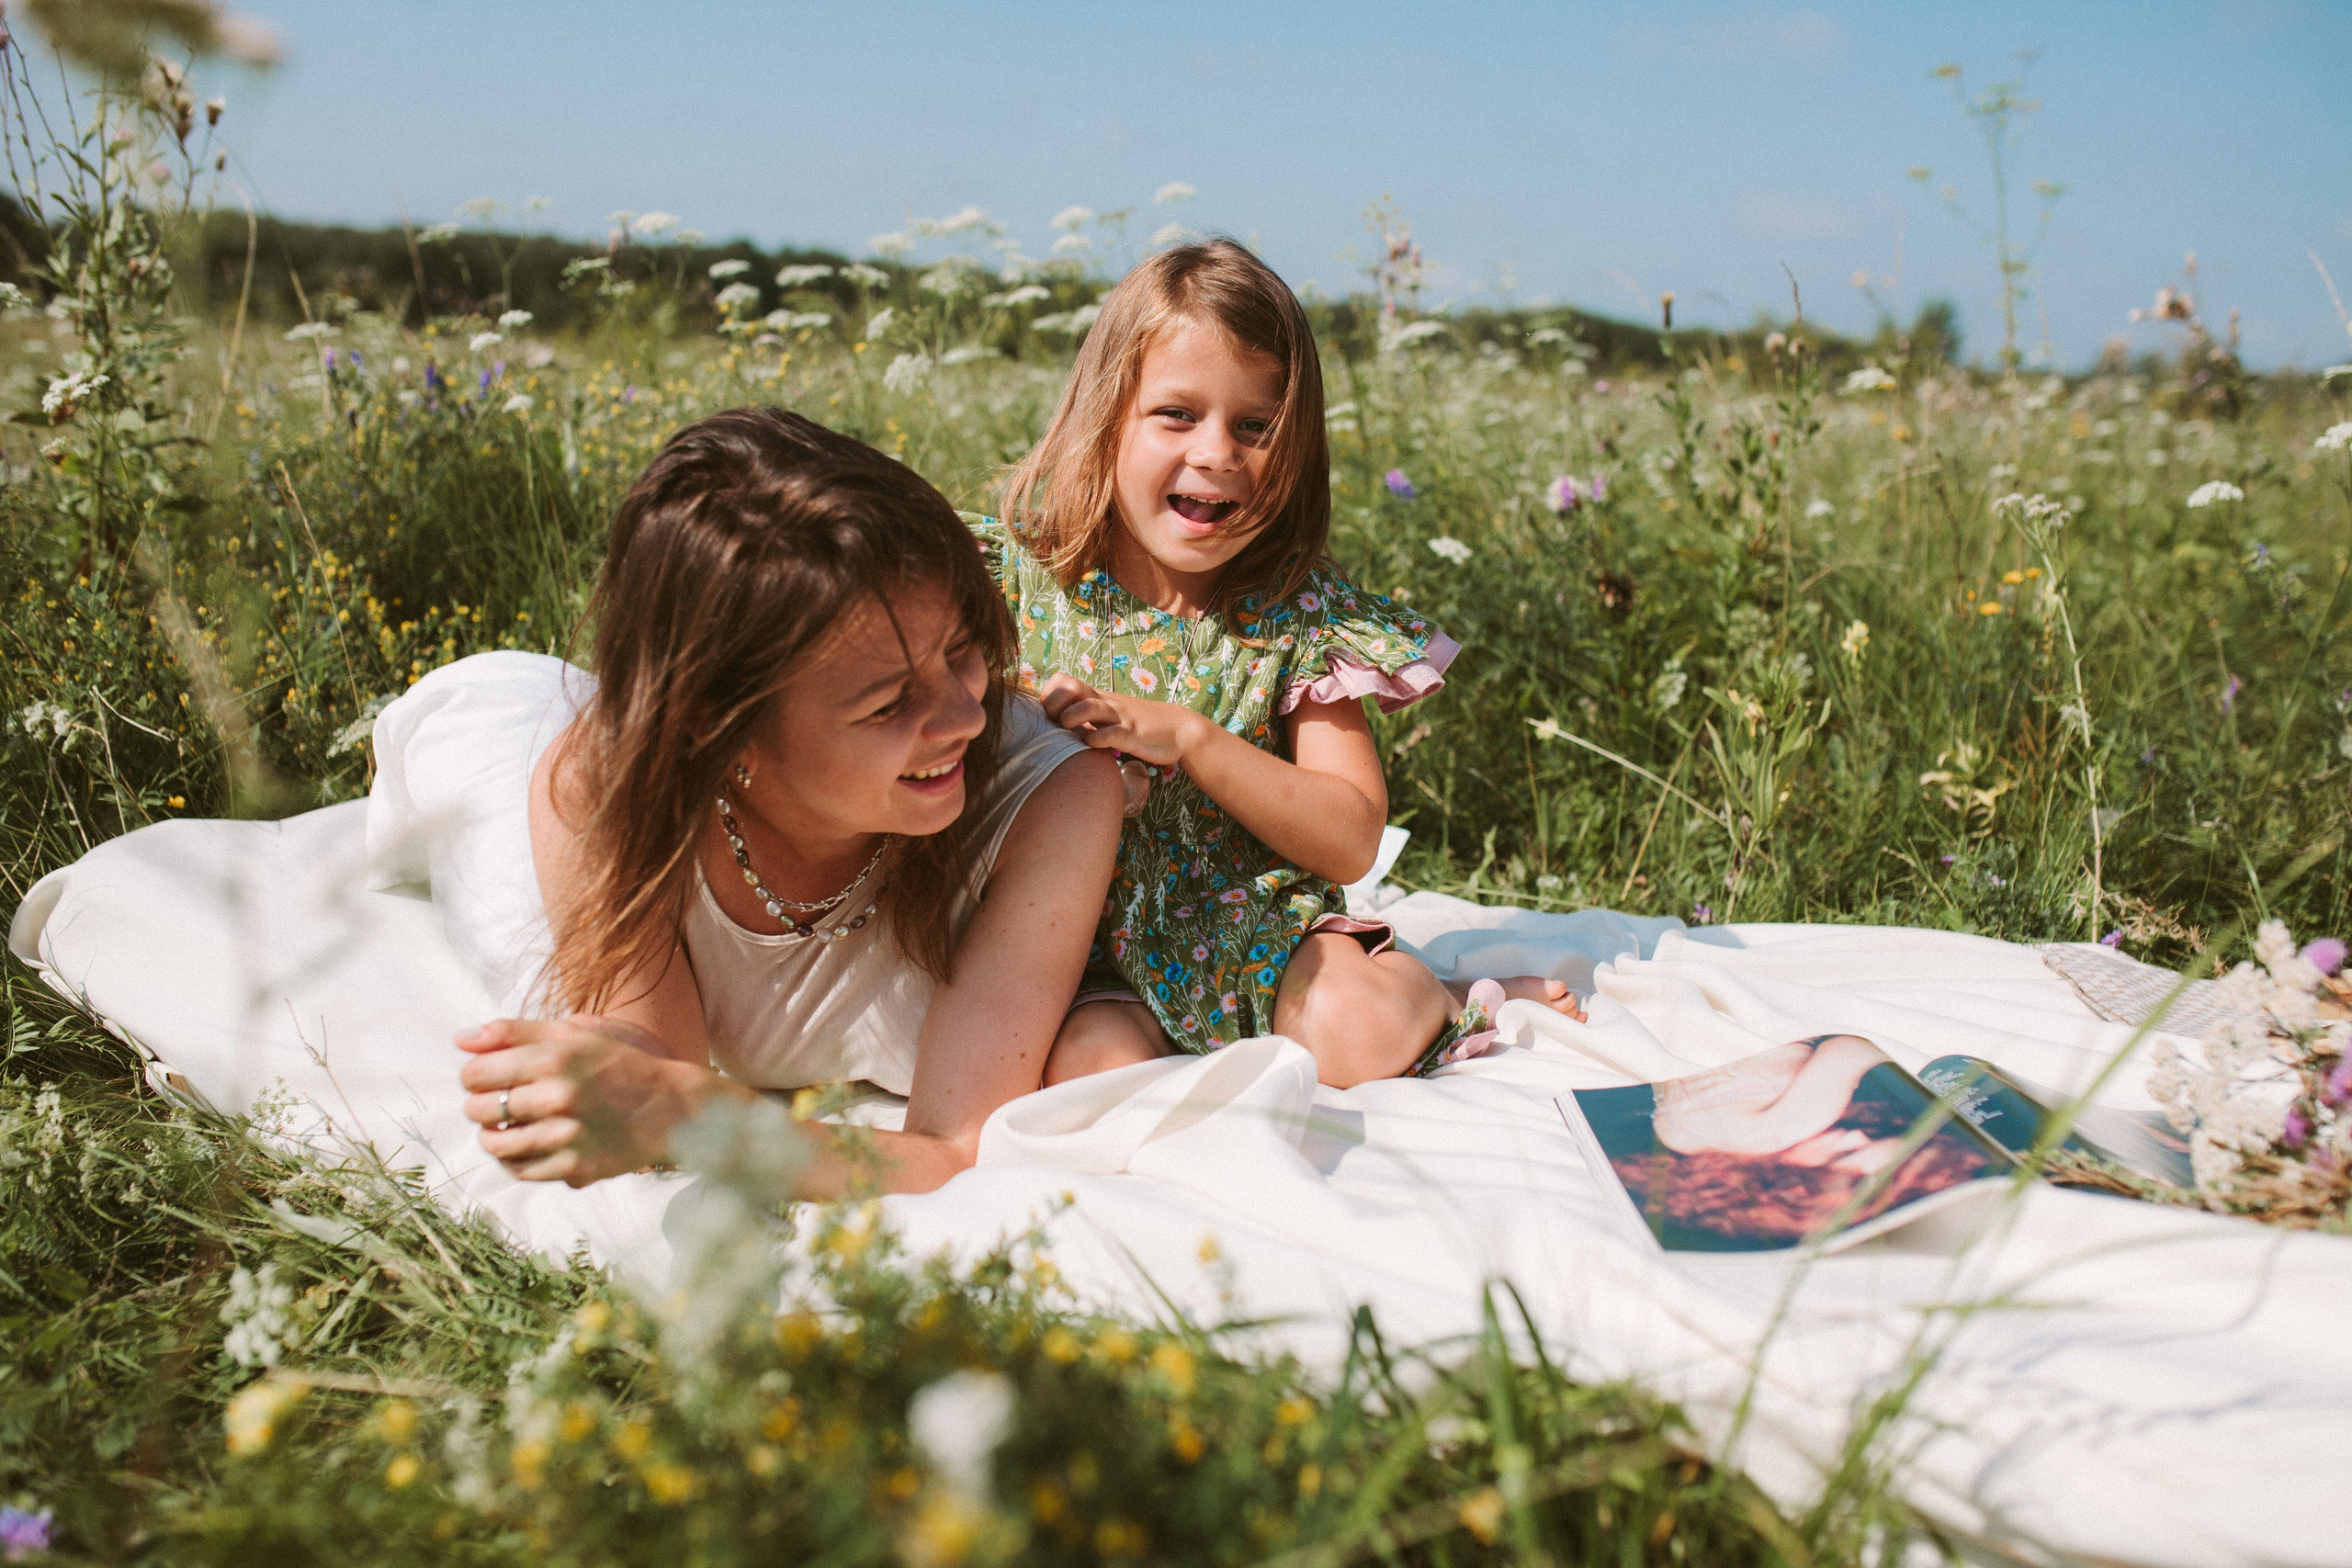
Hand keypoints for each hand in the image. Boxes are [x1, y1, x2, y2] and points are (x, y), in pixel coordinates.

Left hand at [455, 1016, 712, 1185]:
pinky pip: (519, 1170)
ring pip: (494, 1144)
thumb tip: (460, 1039)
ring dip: (493, 1135)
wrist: (669, 1108)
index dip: (473, 1075)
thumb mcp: (573, 1035)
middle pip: (478, 1109)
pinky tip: (528, 1145)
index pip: (475, 1073)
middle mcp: (558, 1096)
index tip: (487, 1078)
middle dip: (481, 1105)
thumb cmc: (617, 1065)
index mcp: (554, 1057)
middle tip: (501, 1102)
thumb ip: (514, 1032)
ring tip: (508, 1127)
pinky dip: (514, 1160)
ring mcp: (566, 1136)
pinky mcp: (573, 1167)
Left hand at [1037, 673, 1205, 767]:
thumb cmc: (1139, 726)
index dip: (1049, 696)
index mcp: (1097, 697)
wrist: (1178, 729)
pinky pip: (1110, 735)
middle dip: (1054, 705)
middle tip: (1055, 724)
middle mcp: (1105, 702)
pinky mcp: (1132, 734)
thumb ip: (1088, 717)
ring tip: (1072, 733)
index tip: (1049, 716)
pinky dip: (1096, 741)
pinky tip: (1093, 746)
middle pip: (1069, 687)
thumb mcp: (1110, 716)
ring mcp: (1119, 717)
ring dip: (1072, 719)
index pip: (1062, 681)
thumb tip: (1060, 726)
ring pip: (1087, 707)